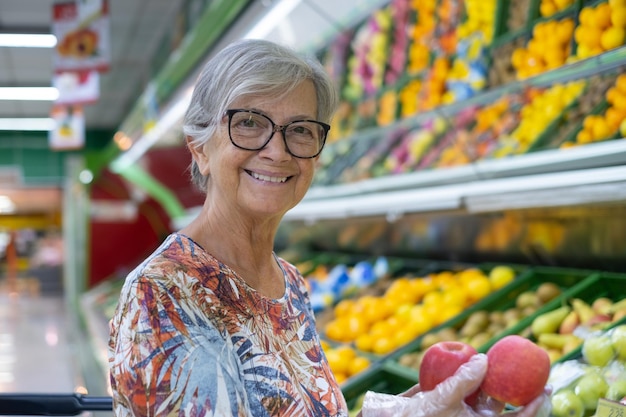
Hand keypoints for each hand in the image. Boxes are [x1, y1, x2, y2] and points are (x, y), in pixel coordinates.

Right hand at [360, 354, 551, 416]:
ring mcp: (460, 411)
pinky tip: (474, 361)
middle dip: (518, 388)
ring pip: (484, 395)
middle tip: (533, 371)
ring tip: (505, 360)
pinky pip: (463, 388)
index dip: (536, 408)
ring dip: (493, 379)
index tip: (548, 390)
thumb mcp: (441, 400)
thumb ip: (463, 380)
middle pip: (503, 405)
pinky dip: (469, 375)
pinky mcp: (445, 402)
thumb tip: (484, 358)